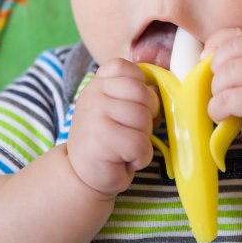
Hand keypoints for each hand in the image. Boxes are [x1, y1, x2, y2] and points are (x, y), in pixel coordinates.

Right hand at [67, 58, 159, 197]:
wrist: (82, 175)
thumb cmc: (108, 141)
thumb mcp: (117, 108)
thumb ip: (134, 93)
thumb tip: (159, 88)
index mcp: (98, 82)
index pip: (127, 68)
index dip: (141, 88)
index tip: (133, 107)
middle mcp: (93, 93)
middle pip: (143, 93)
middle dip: (148, 116)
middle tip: (132, 133)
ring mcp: (95, 113)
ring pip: (143, 118)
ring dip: (143, 138)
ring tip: (127, 147)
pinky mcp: (101, 138)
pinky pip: (140, 143)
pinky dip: (141, 156)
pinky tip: (127, 159)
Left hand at [204, 28, 241, 160]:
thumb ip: (239, 62)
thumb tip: (204, 55)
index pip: (236, 35)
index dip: (216, 47)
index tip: (212, 66)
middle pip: (228, 53)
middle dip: (216, 74)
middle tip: (222, 91)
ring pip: (225, 76)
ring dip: (217, 94)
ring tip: (227, 106)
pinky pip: (226, 99)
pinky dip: (218, 110)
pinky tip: (226, 117)